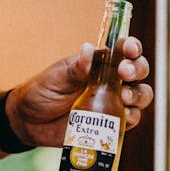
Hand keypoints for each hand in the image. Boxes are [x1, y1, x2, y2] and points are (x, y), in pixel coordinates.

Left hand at [5, 38, 151, 148]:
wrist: (29, 123)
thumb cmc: (41, 93)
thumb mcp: (55, 78)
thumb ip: (74, 68)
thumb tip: (88, 49)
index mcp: (98, 64)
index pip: (122, 51)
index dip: (131, 47)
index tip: (128, 49)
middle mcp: (110, 81)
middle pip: (138, 71)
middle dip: (137, 70)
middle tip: (125, 74)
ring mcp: (112, 102)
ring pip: (140, 96)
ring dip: (138, 95)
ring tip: (124, 97)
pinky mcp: (110, 123)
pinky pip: (131, 120)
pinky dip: (132, 118)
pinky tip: (124, 117)